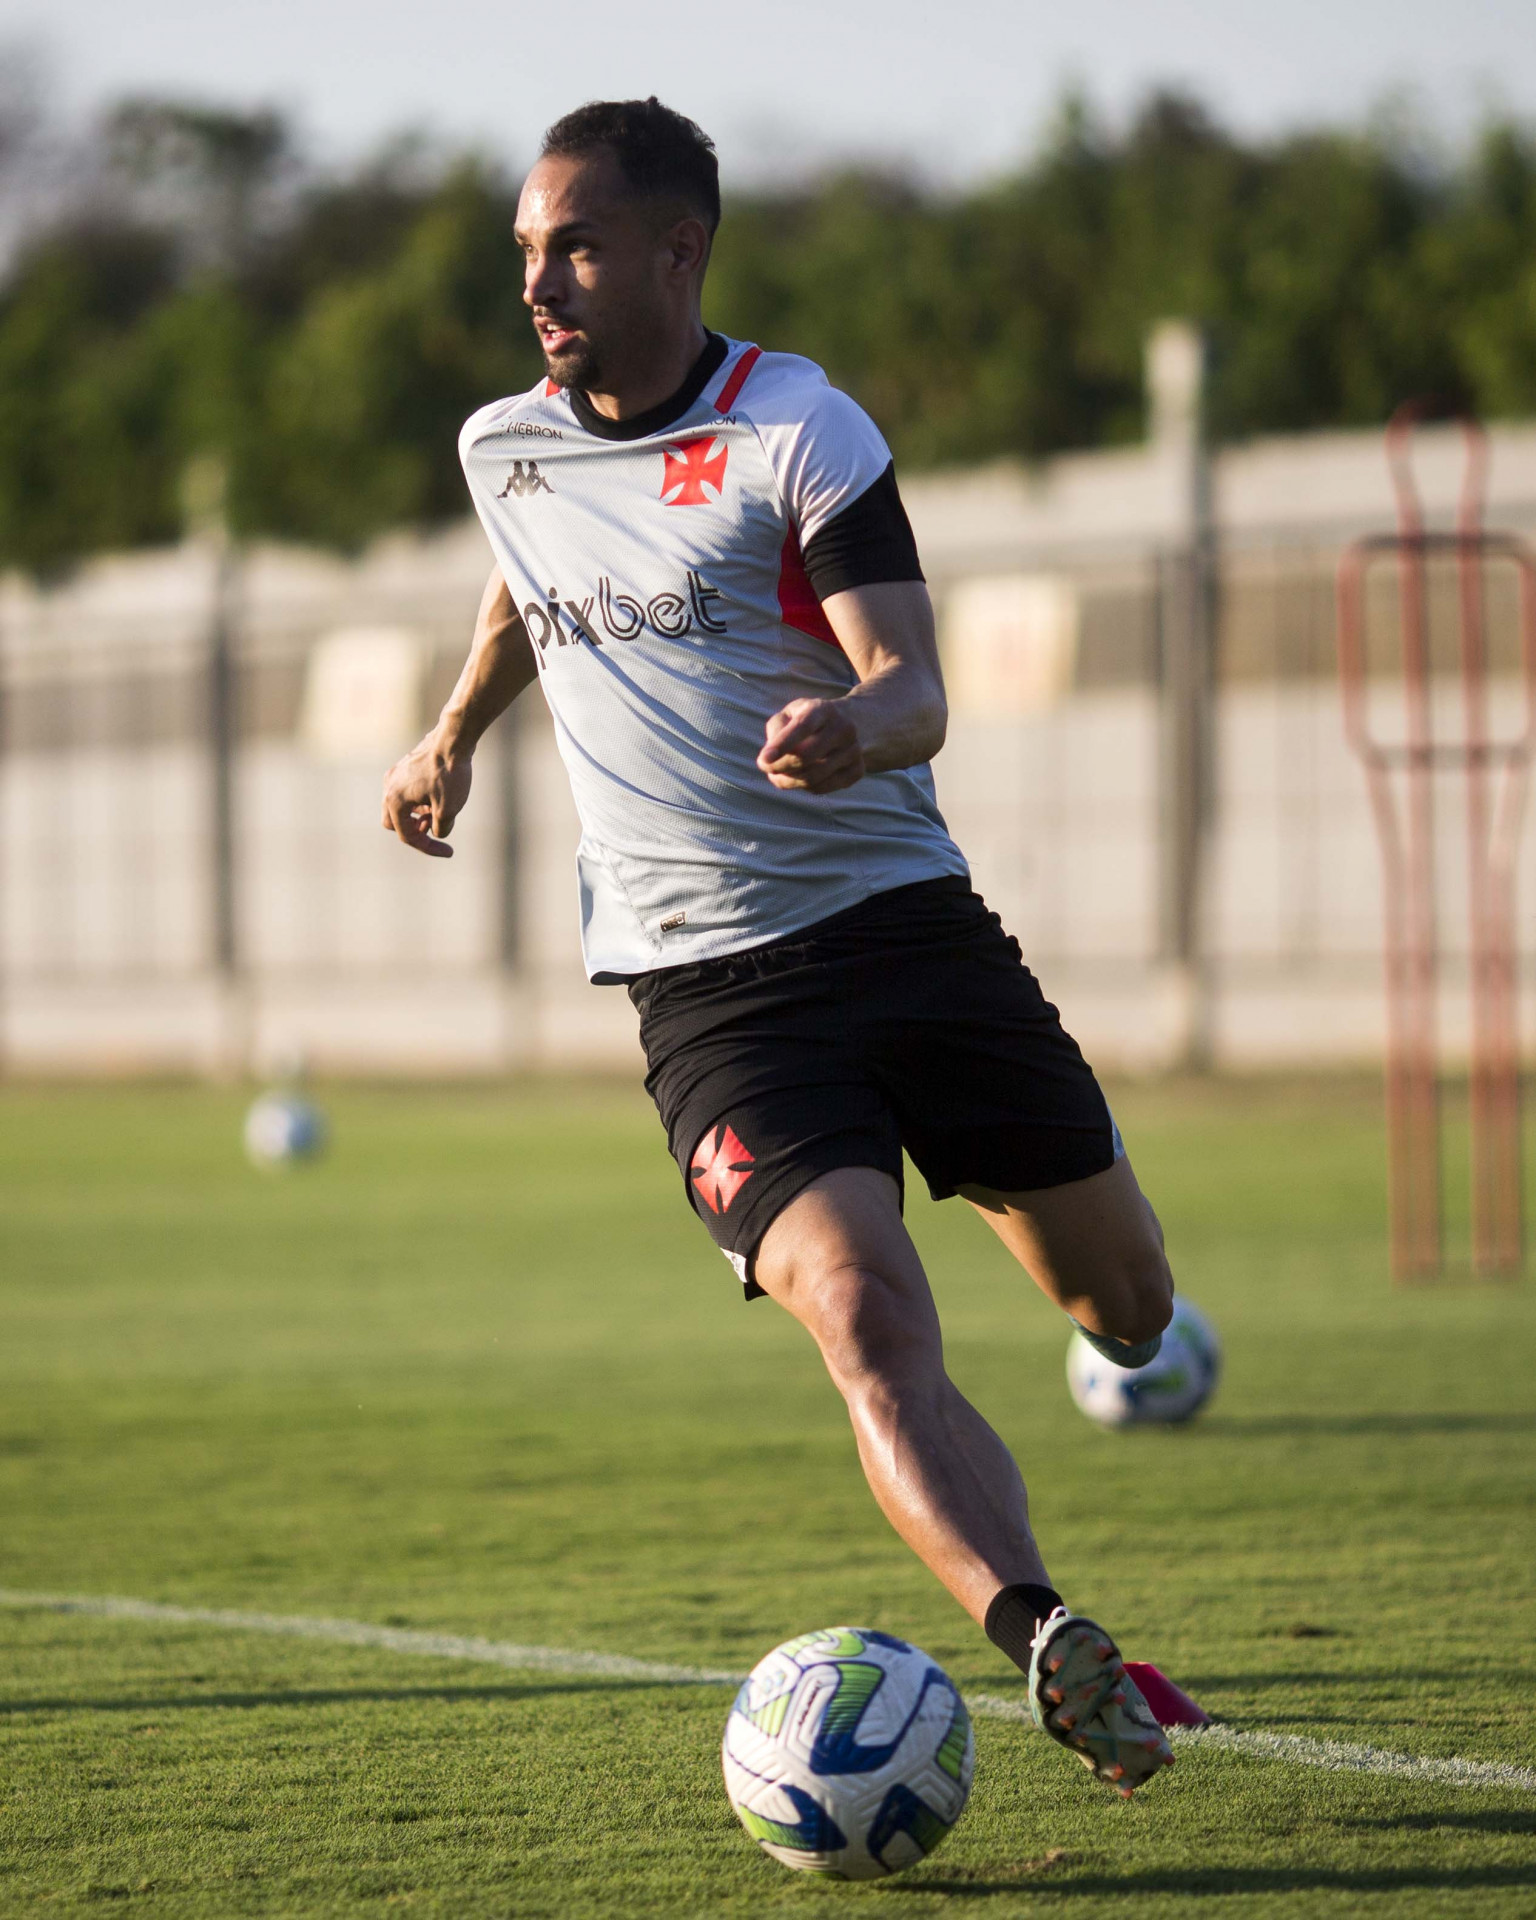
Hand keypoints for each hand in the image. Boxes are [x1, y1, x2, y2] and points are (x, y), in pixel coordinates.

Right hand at [382, 734, 473, 856]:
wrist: (453, 739)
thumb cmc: (450, 774)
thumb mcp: (448, 810)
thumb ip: (440, 828)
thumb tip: (437, 832)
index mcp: (394, 801)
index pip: (407, 836)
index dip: (428, 848)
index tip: (448, 852)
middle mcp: (389, 787)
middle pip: (395, 822)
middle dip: (415, 831)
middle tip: (435, 830)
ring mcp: (396, 774)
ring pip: (402, 806)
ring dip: (419, 815)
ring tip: (442, 810)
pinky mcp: (406, 766)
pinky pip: (407, 791)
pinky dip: (420, 801)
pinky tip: (439, 796)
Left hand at [757, 697, 864, 793]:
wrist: (845, 724)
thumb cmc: (807, 720)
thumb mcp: (789, 715)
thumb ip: (776, 731)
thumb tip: (769, 760)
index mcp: (824, 709)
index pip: (803, 727)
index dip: (782, 744)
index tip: (763, 760)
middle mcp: (843, 728)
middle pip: (806, 757)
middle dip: (780, 766)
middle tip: (766, 767)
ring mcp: (854, 750)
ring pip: (813, 777)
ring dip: (789, 781)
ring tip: (778, 774)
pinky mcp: (858, 770)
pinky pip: (823, 788)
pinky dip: (804, 787)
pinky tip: (800, 777)